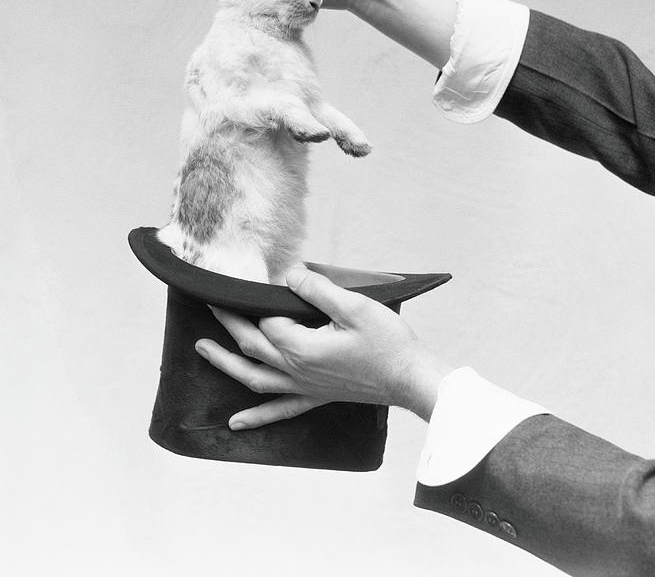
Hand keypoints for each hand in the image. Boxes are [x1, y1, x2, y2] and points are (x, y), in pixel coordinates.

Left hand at [194, 267, 450, 428]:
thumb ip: (317, 289)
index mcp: (301, 346)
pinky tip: (236, 423)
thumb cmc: (388, 342)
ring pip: (254, 377)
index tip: (250, 278)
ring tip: (202, 348)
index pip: (267, 319)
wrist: (410, 378)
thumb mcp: (354, 305)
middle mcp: (295, 370)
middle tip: (209, 302)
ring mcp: (304, 387)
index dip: (258, 298)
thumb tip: (288, 274)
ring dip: (225, 362)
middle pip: (252, 345)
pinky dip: (255, 416)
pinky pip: (279, 410)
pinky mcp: (316, 396)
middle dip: (227, 323)